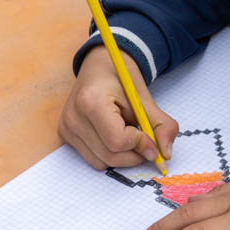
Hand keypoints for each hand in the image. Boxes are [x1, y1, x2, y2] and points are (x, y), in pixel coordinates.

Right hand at [58, 46, 178, 169]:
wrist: (99, 67)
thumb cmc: (121, 80)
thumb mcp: (145, 100)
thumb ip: (162, 126)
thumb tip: (165, 155)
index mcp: (91, 101)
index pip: (117, 140)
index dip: (139, 144)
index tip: (150, 138)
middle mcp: (73, 117)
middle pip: (110, 155)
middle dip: (134, 154)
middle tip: (146, 144)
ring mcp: (66, 128)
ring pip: (102, 162)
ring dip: (123, 156)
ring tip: (128, 135)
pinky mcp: (64, 136)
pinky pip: (93, 160)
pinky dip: (109, 155)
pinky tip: (114, 138)